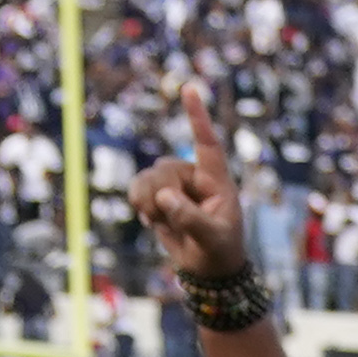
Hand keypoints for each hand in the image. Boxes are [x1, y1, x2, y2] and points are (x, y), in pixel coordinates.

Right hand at [126, 76, 253, 284]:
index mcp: (217, 181)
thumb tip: (164, 196)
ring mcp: (173, 183)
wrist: (207, 269)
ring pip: (146, 177)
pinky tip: (152, 219)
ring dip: (148, 202)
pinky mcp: (157, 193)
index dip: (198, 116)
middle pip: (164, 169)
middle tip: (173, 219)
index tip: (190, 87)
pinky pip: (136, 187)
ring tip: (162, 222)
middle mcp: (193, 176)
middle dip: (161, 195)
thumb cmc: (220, 252)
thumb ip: (191, 218)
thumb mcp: (213, 239)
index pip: (208, 144)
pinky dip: (139, 204)